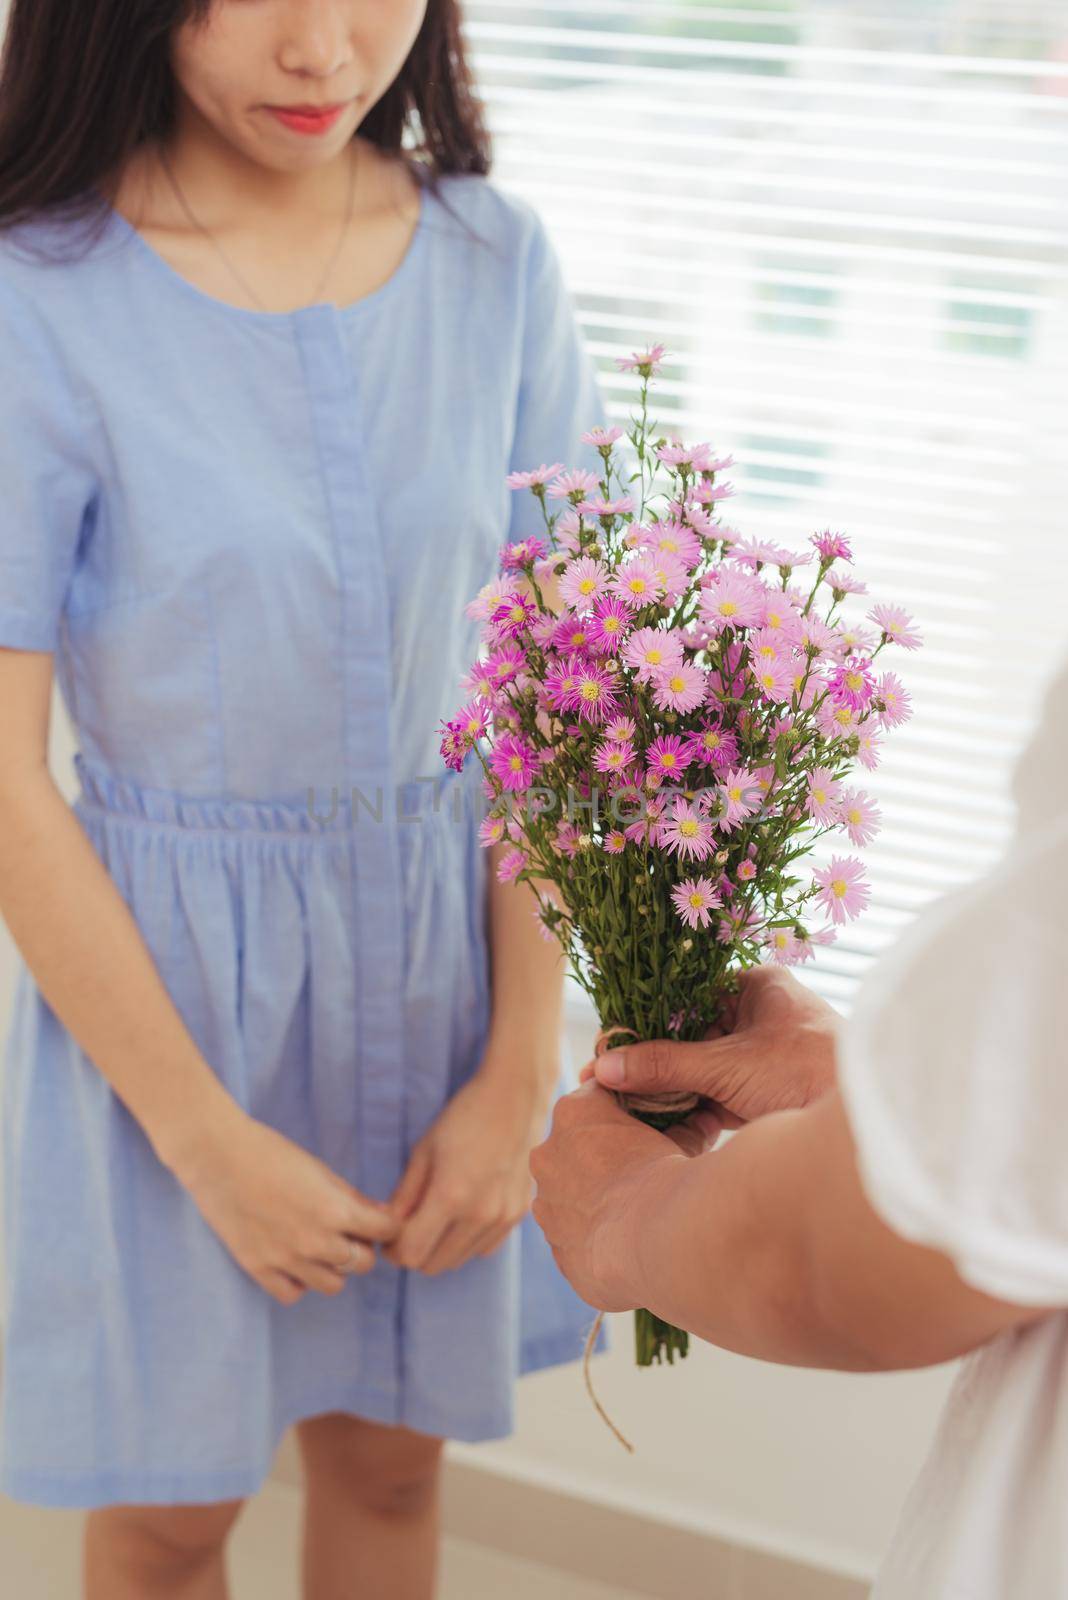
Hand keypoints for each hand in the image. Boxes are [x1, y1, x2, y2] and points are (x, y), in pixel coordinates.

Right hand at [173, 1104, 400, 1305]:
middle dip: (362, 1246)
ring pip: (333, 1285)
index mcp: (335, 1211)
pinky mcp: (258, 1269)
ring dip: (334, 1267)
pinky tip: (294, 1260)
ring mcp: (286, 1260)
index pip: (386, 1231)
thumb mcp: (320, 1169)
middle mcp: (315, 1242)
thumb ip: (352, 1197)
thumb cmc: (271, 1152)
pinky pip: (293, 1294)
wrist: (217, 1156)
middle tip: (348, 1231)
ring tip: (320, 1246)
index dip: (387, 1224)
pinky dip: (299, 1282)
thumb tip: (382, 1214)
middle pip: (364, 1263)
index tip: (380, 1220)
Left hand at [382, 1058, 554, 1275]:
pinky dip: (469, 1241)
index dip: (394, 1251)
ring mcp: (504, 1216)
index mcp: (451, 1196)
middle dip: (416, 1252)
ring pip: (461, 1259)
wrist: (515, 1096)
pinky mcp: (520, 1213)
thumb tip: (388, 1228)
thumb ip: (405, 1195)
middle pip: (435, 1264)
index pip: (412, 1254)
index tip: (389, 1238)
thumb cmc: (464, 1117)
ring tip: (436, 1218)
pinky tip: (464, 1213)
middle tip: (409, 1229)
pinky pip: (485, 1247)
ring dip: (442, 1248)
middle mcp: (481, 1214)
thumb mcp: (424, 1151)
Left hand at [530, 1081, 713, 1310]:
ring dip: (595, 1204)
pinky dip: (597, 1243)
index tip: (647, 1132)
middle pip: (575, 1151)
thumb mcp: (682, 1141)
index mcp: (574, 1113)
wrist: (660, 1240)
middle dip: (602, 1161)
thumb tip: (705, 1122)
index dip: (623, 1117)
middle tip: (642, 1177)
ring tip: (638, 1218)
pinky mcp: (560, 1252)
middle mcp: (548, 1156)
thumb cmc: (669, 1178)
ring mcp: (548, 1207)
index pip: (596, 1102)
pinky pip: (576, 1242)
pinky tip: (629, 1249)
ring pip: (570, 1199)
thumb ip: (685, 1129)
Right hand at [580, 966, 839, 1129]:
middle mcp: (763, 1016)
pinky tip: (659, 1119)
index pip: (688, 996)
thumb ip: (663, 1066)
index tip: (613, 1043)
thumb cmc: (807, 1073)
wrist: (868, 1129)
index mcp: (758, 987)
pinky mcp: (768, 1094)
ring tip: (625, 1100)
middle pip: (693, 1034)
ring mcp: (766, 1057)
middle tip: (610, 1077)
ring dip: (672, 1086)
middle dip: (655, 1059)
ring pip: (703, 1067)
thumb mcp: (726, 1066)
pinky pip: (718, 1094)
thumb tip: (605, 1066)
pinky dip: (693, 1107)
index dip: (648, 1020)